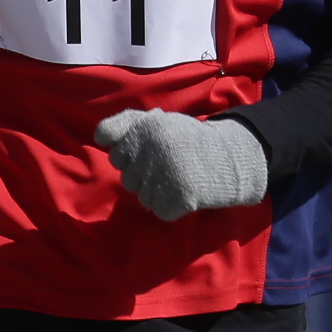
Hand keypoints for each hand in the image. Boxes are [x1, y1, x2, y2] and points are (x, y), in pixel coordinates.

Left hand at [93, 108, 270, 221]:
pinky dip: (172, 207)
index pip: (115, 153)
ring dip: (159, 193)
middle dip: (146, 176)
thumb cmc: (189, 140)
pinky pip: (160, 211)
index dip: (131, 157)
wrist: (231, 158)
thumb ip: (127, 123)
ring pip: (143, 197)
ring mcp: (165, 173)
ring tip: (180, 178)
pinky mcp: (178, 196)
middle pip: (128, 178)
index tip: (151, 153)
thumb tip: (100, 137)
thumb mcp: (159, 121)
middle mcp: (152, 148)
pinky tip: (187, 192)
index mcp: (146, 127)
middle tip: (171, 166)